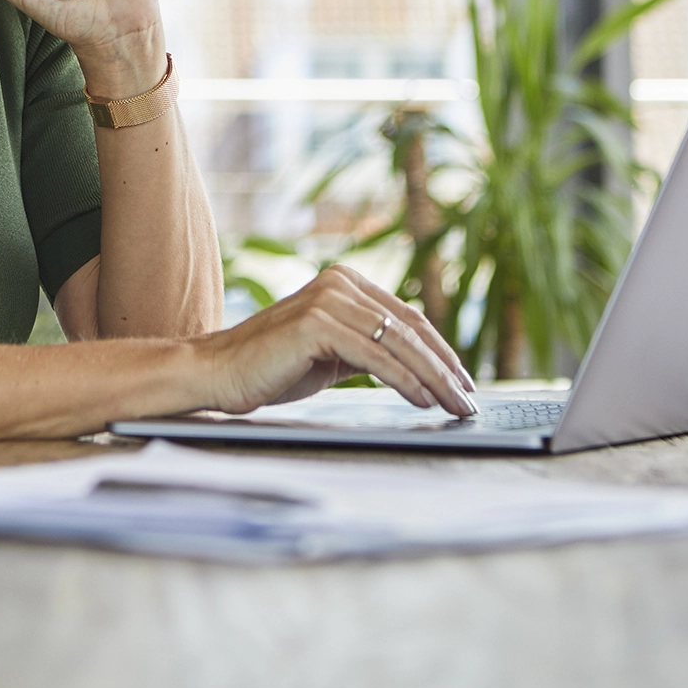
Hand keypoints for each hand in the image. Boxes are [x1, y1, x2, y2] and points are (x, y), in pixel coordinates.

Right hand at [196, 266, 477, 415]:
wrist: (218, 373)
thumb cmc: (272, 367)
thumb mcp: (331, 353)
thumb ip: (368, 347)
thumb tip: (416, 363)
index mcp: (345, 282)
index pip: (407, 318)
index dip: (440, 351)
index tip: (463, 380)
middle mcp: (340, 282)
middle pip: (409, 329)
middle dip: (445, 368)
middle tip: (469, 399)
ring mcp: (328, 300)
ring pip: (398, 343)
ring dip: (433, 378)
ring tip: (454, 405)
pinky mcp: (318, 324)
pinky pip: (375, 356)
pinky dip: (405, 380)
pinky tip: (423, 399)